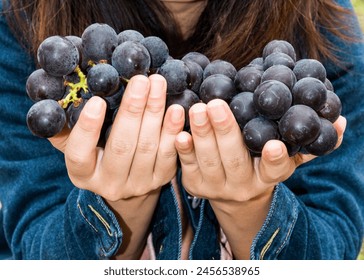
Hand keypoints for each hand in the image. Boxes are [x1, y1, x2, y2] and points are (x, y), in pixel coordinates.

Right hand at [49, 74, 184, 200]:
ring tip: (159, 86)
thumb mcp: (75, 144)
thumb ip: (66, 127)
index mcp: (82, 174)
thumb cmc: (97, 152)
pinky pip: (169, 155)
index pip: (79, 153)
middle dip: (133, 111)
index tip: (97, 101)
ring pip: (148, 148)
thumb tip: (57, 96)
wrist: (125, 179)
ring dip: (155, 114)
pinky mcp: (160, 180)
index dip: (88, 128)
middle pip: (121, 147)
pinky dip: (172, 131)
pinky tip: (176, 110)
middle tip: (141, 81)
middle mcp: (109, 184)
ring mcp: (137, 184)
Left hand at [175, 98, 346, 202]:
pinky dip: (182, 148)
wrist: (234, 194)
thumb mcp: (286, 159)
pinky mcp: (195, 185)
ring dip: (201, 135)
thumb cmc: (260, 166)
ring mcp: (216, 187)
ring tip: (197, 109)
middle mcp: (243, 185)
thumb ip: (308, 143)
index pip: (276, 169)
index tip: (275, 146)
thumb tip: (340, 123)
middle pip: (234, 160)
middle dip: (225, 132)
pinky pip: (187, 166)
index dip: (275, 159)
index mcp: (267, 176)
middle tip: (216, 105)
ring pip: (208, 161)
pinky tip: (178, 130)